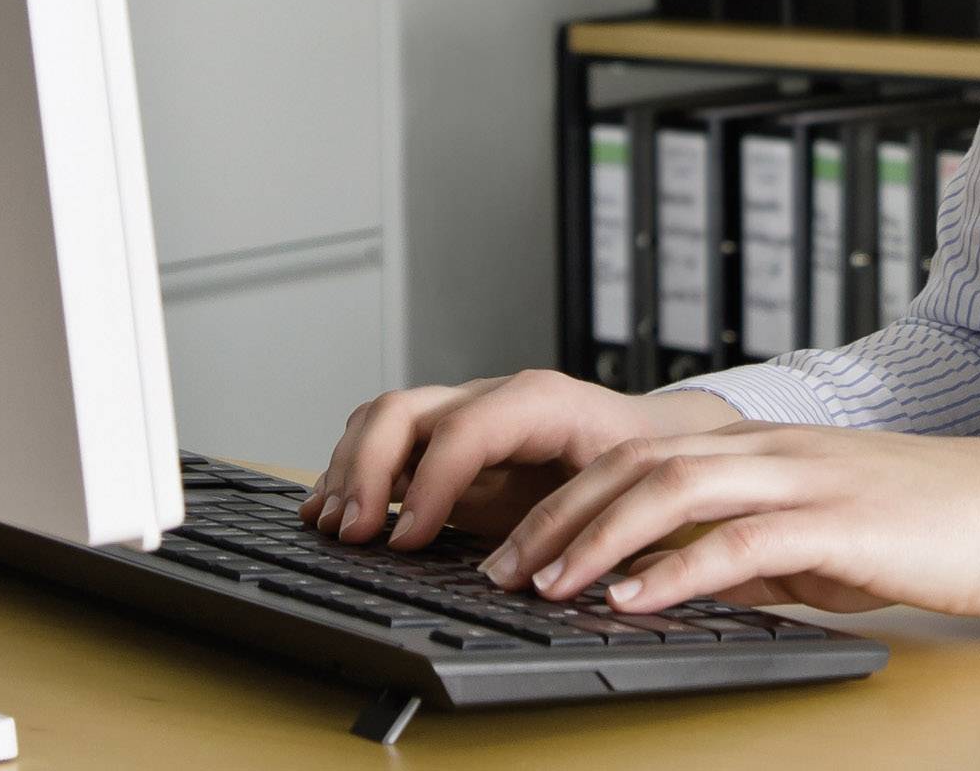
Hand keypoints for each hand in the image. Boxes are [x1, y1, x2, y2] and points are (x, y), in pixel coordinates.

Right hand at [300, 371, 740, 544]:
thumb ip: (577, 527)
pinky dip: (352, 471)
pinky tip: (332, 509)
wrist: (648, 439)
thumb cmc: (639, 467)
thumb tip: (523, 579)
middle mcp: (493, 399)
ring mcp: (465, 414)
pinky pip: (386, 440)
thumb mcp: (622, 493)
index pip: (465, 430)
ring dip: (349, 468)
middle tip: (351, 531)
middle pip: (405, 410)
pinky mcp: (447, 440)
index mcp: (541, 404)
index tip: (405, 540)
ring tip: (331, 524)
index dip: (429, 483)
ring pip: (385, 419)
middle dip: (366, 468)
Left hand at [478, 423, 979, 617]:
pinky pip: (739, 540)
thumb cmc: (920, 522)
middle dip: (557, 518)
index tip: (514, 548)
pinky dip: (675, 570)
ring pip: (672, 490)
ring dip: (598, 540)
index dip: (566, 499)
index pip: (636, 456)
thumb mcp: (812, 534)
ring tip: (548, 586)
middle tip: (501, 570)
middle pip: (634, 464)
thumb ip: (745, 547)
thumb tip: (677, 582)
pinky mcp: (834, 523)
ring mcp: (800, 479)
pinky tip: (634, 599)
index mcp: (758, 447)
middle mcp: (768, 450)